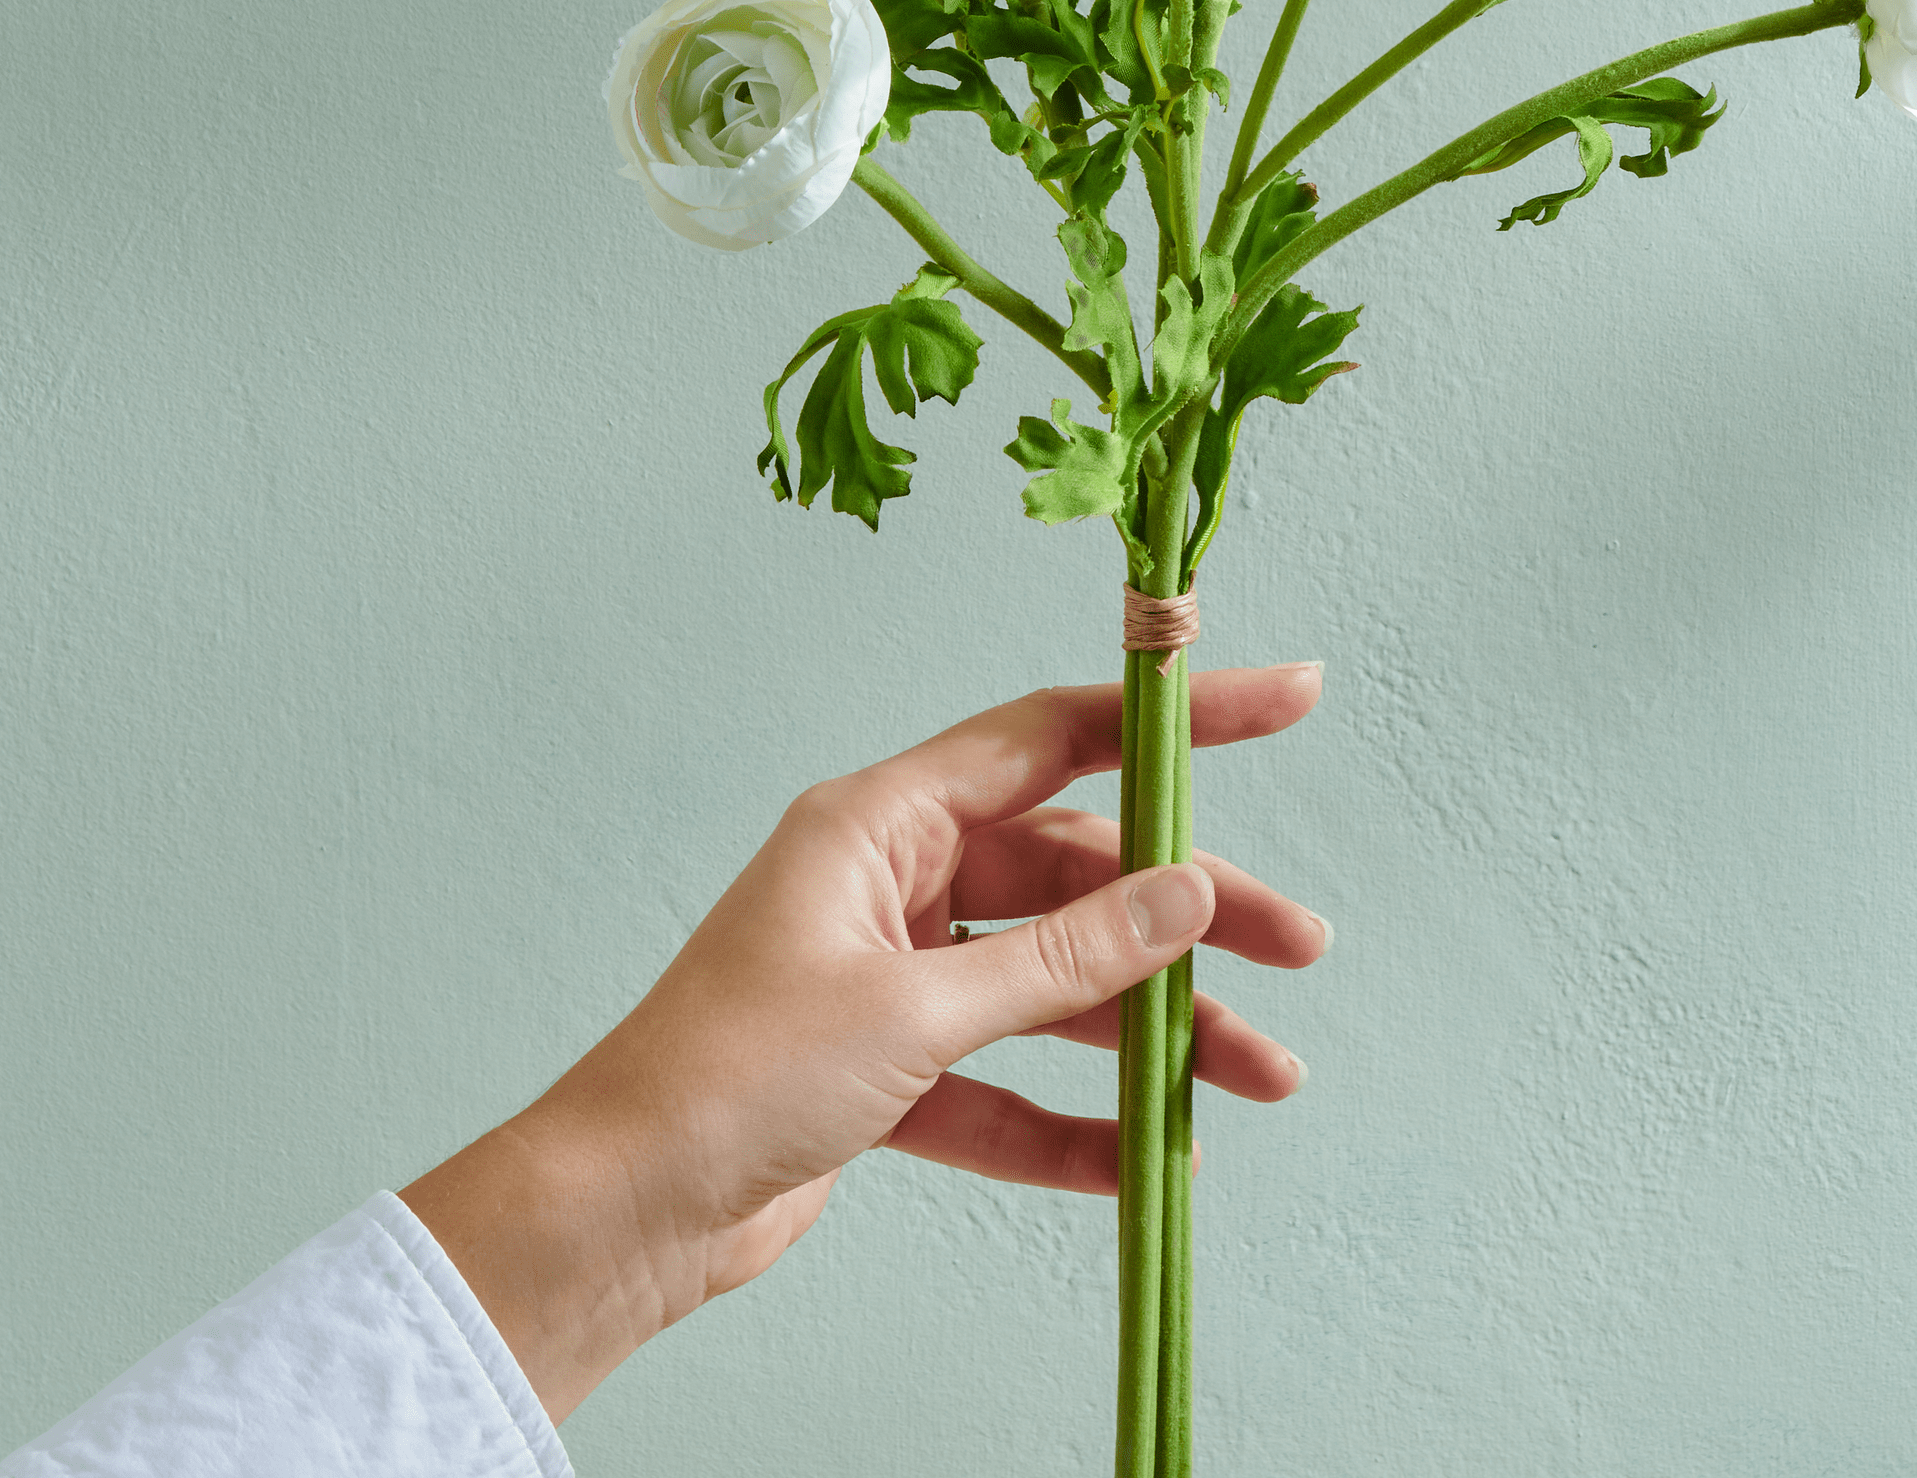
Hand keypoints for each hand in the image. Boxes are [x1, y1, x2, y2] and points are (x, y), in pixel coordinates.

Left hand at [400, 662, 1328, 1425]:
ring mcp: (891, 977)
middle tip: (1294, 946)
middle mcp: (893, 883)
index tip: (1279, 701)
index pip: (1056, 737)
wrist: (622, 1216)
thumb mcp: (916, 1011)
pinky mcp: (885, 1071)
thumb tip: (1183, 890)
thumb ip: (1062, 958)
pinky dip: (1071, 1120)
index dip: (1172, 720)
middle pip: (1075, 875)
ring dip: (1149, 1030)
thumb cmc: (731, 1080)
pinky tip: (1140, 1160)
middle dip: (1186, 915)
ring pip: (1054, 984)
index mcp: (883, 822)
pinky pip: (1006, 1083)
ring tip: (1255, 1077)